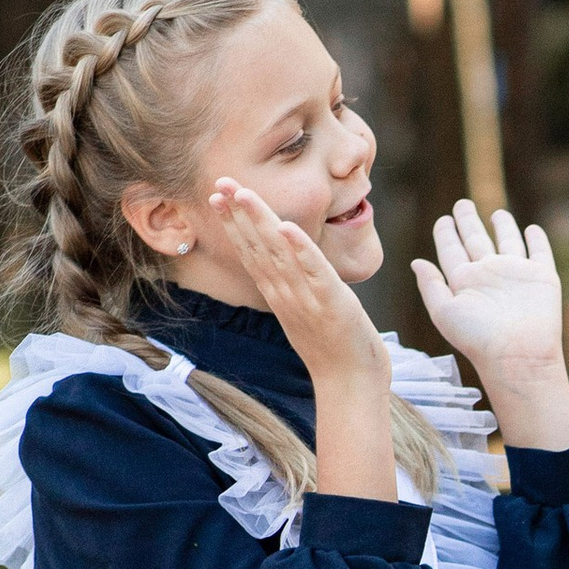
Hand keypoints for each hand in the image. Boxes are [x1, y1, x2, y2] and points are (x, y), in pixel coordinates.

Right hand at [210, 179, 390, 401]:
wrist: (350, 386)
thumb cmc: (333, 349)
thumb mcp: (304, 312)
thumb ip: (291, 286)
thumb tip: (285, 263)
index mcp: (279, 294)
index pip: (251, 252)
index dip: (233, 223)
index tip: (217, 196)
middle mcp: (286, 294)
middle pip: (257, 247)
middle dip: (237, 214)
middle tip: (218, 183)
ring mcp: (306, 299)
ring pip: (279, 254)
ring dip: (261, 222)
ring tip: (244, 193)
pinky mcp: (332, 303)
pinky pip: (315, 271)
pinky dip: (302, 249)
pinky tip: (289, 227)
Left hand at [411, 203, 568, 450]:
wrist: (517, 354)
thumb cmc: (478, 338)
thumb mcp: (444, 311)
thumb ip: (430, 285)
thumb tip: (416, 262)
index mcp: (464, 280)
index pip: (452, 249)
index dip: (446, 233)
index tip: (443, 219)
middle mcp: (489, 274)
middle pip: (476, 240)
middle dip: (469, 221)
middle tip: (463, 204)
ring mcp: (516, 274)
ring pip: (508, 242)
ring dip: (503, 227)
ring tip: (497, 213)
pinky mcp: (542, 277)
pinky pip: (540, 252)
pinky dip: (537, 240)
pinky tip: (532, 229)